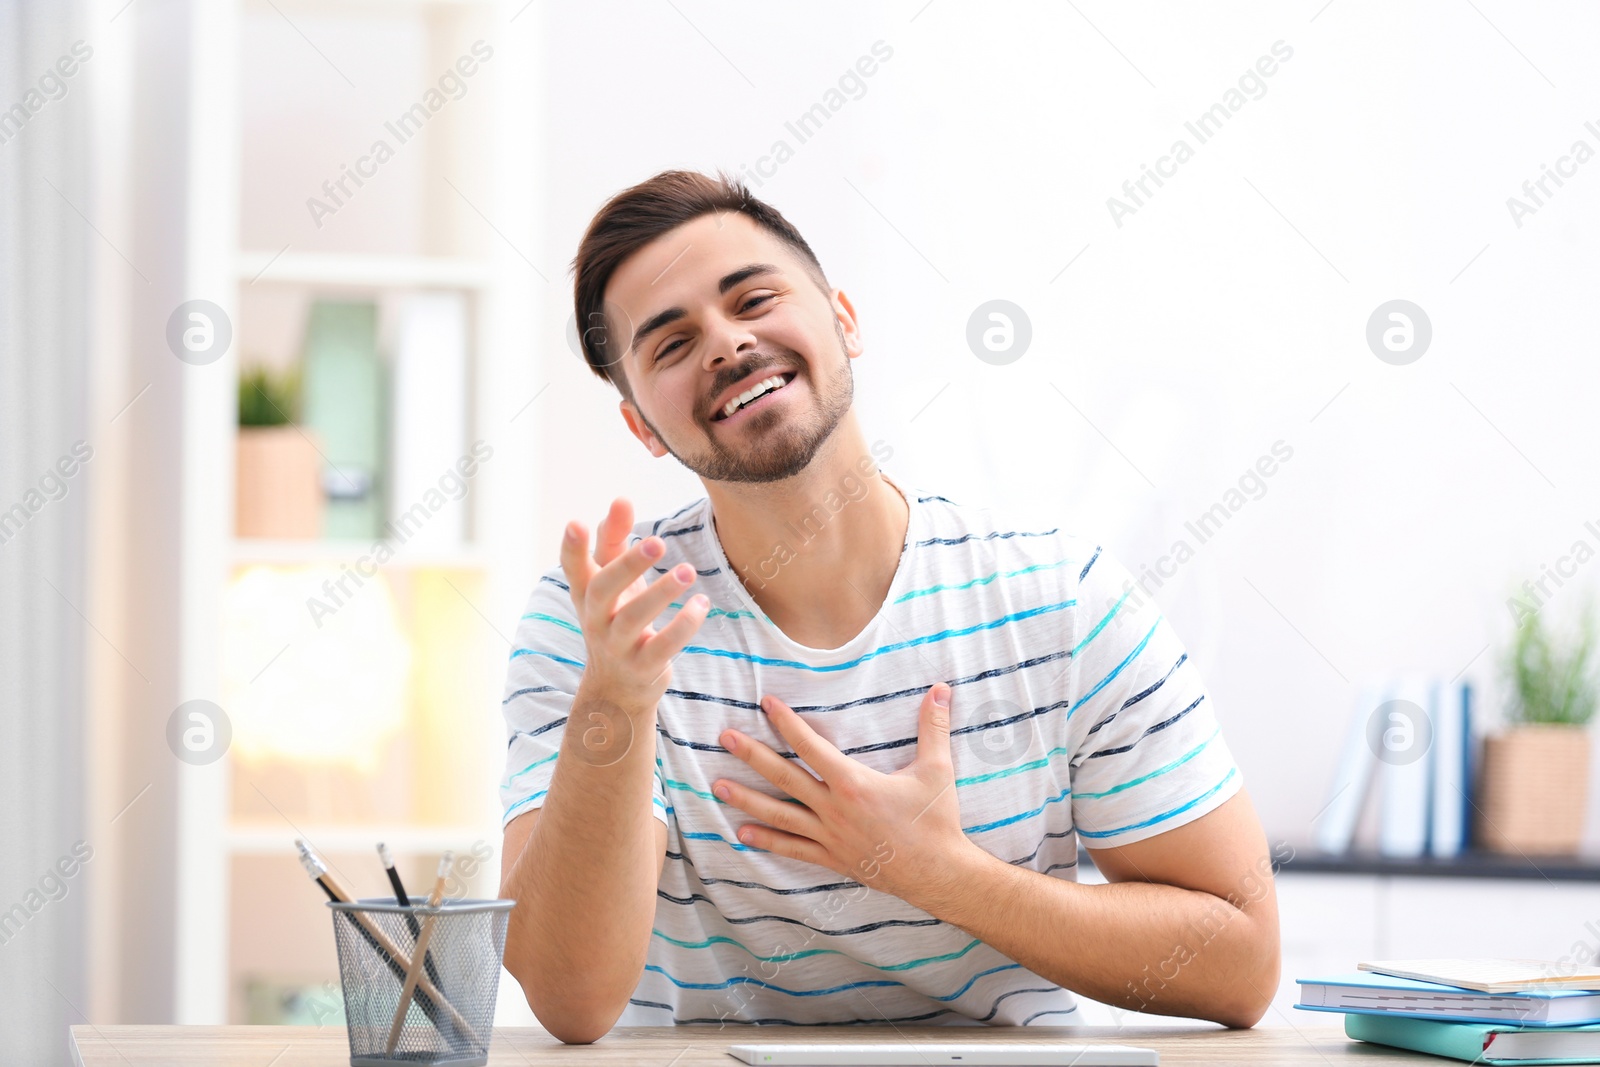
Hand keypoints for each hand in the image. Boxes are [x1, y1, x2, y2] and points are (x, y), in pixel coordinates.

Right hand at [560, 497, 709, 716]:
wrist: (616, 688)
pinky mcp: (642, 667)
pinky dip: (684, 624)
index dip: (572, 547)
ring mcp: (617, 646)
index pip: (573, 568)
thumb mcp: (611, 583)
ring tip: (687, 571)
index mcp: (586, 594)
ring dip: (662, 593)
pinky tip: (700, 603)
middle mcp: (596, 619)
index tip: (575, 523)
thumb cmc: (616, 618)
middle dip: (628, 565)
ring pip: (634, 619)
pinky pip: (663, 646)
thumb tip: (621, 499)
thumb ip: (613, 540)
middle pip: (603, 589)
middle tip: (657, 541)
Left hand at [710, 683, 981, 906]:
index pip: (811, 747)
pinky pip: (793, 848)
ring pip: (779, 814)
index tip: (766, 703)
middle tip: (724, 737)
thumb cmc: (936, 820)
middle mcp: (834, 809)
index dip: (787, 723)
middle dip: (751, 755)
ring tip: (717, 785)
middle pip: (784, 777)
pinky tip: (742, 832)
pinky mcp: (832, 857)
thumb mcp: (937, 769)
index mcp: (854, 783)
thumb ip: (934, 727)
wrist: (938, 873)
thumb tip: (942, 689)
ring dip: (747, 798)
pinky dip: (767, 840)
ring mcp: (829, 836)